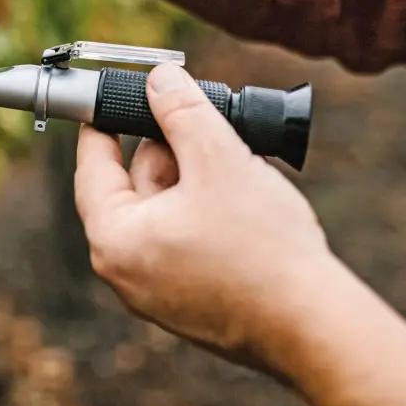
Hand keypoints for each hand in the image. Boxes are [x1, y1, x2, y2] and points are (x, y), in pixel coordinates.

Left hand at [74, 63, 334, 367]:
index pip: (92, 167)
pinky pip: (186, 242)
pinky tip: (243, 196)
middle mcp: (126, 272)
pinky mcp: (191, 304)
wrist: (313, 326)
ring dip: (192, 179)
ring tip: (233, 157)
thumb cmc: (261, 248)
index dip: (101, 124)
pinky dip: (206, 212)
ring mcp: (158, 293)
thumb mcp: (218, 158)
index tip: (108, 98)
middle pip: (133, 188)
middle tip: (199, 116)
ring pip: (166, 213)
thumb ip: (183, 110)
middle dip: (167, 149)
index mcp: (114, 239)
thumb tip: (159, 79)